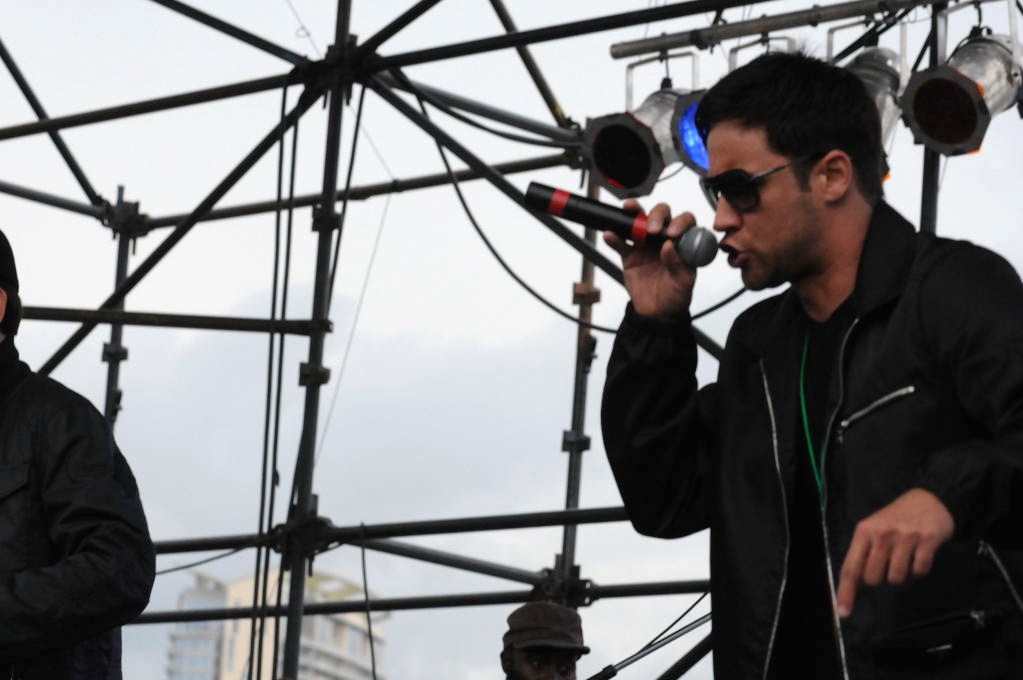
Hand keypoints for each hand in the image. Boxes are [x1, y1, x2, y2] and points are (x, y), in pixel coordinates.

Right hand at [603, 200, 697, 318]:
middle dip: (657, 215)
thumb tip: (669, 246)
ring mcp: (646, 245)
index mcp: (683, 243)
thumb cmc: (676, 295)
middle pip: (662, 215)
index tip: (672, 233)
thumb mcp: (683, 283)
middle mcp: (665, 239)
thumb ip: (678, 264)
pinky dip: (614, 237)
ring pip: (640, 221)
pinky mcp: (629, 255)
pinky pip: (620, 243)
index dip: (680, 222)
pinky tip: (610, 235)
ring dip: (634, 212)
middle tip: (652, 229)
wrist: (657, 313)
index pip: (685, 222)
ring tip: (629, 209)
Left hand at [836, 488, 954, 617]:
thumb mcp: (873, 529)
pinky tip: (919, 555)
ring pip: (896, 578)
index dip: (846, 592)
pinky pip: (920, 571)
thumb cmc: (895, 518)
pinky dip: (919, 569)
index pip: (851, 567)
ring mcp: (905, 537)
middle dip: (879, 578)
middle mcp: (882, 534)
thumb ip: (863, 554)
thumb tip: (854, 584)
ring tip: (904, 557)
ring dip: (901, 574)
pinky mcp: (927, 540)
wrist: (929, 498)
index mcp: (864, 531)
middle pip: (873, 577)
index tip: (843, 612)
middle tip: (887, 562)